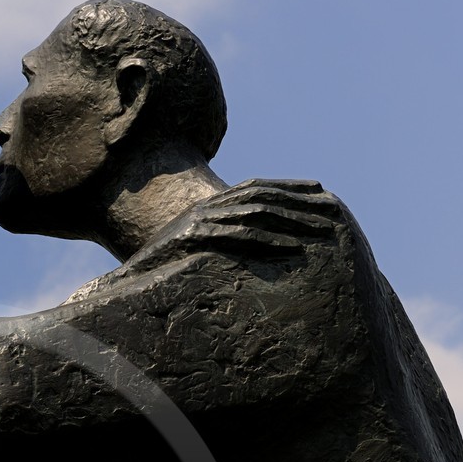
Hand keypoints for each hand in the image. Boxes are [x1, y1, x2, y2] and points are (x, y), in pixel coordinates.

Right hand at [128, 179, 345, 273]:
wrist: (127, 277)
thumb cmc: (160, 266)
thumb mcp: (192, 245)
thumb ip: (217, 236)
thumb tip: (245, 239)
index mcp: (209, 203)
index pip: (257, 186)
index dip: (289, 185)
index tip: (321, 190)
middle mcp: (208, 206)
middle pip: (264, 197)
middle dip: (301, 203)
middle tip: (335, 213)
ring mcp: (201, 220)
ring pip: (256, 214)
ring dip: (293, 221)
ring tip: (323, 232)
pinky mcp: (194, 238)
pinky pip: (238, 236)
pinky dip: (268, 240)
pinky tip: (292, 248)